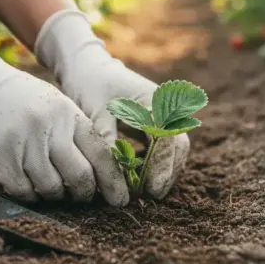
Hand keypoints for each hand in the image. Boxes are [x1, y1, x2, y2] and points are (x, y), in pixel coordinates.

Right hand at [0, 23, 128, 205]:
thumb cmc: (25, 102)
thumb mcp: (58, 107)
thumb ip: (78, 136)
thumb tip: (102, 176)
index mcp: (69, 114)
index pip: (101, 153)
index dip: (113, 181)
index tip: (120, 200)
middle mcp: (48, 127)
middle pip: (79, 177)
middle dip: (85, 193)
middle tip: (82, 196)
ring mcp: (21, 142)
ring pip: (51, 188)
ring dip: (55, 194)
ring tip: (51, 184)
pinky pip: (23, 191)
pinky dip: (30, 194)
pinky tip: (29, 184)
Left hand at [35, 10, 189, 199]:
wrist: (86, 67)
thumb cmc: (89, 85)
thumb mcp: (95, 112)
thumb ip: (107, 141)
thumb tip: (114, 176)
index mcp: (156, 101)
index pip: (167, 139)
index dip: (162, 166)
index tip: (152, 189)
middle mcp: (165, 107)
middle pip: (178, 145)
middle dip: (167, 172)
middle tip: (152, 196)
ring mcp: (162, 114)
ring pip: (174, 148)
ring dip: (164, 170)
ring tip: (148, 192)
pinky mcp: (154, 122)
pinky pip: (162, 146)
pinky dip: (156, 163)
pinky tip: (142, 178)